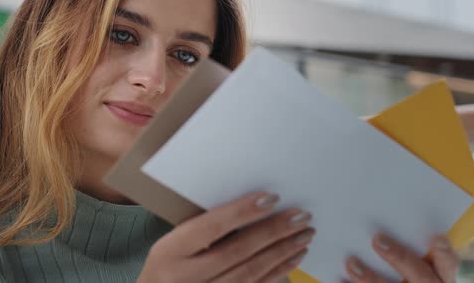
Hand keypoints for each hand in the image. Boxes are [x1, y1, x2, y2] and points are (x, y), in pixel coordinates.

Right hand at [137, 192, 314, 282]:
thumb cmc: (169, 265)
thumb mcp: (173, 243)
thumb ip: (206, 228)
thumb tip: (253, 206)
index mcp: (170, 252)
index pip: (211, 227)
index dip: (242, 212)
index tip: (270, 198)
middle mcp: (185, 277)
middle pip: (236, 251)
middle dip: (273, 231)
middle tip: (300, 215)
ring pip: (251, 272)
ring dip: (282, 251)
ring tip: (304, 233)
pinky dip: (279, 271)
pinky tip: (294, 256)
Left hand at [345, 233, 458, 282]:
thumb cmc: (408, 270)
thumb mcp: (419, 260)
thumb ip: (409, 243)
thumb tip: (383, 215)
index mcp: (440, 277)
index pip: (447, 265)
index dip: (444, 253)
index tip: (436, 237)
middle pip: (420, 277)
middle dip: (400, 259)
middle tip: (378, 240)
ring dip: (370, 279)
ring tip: (351, 263)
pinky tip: (339, 279)